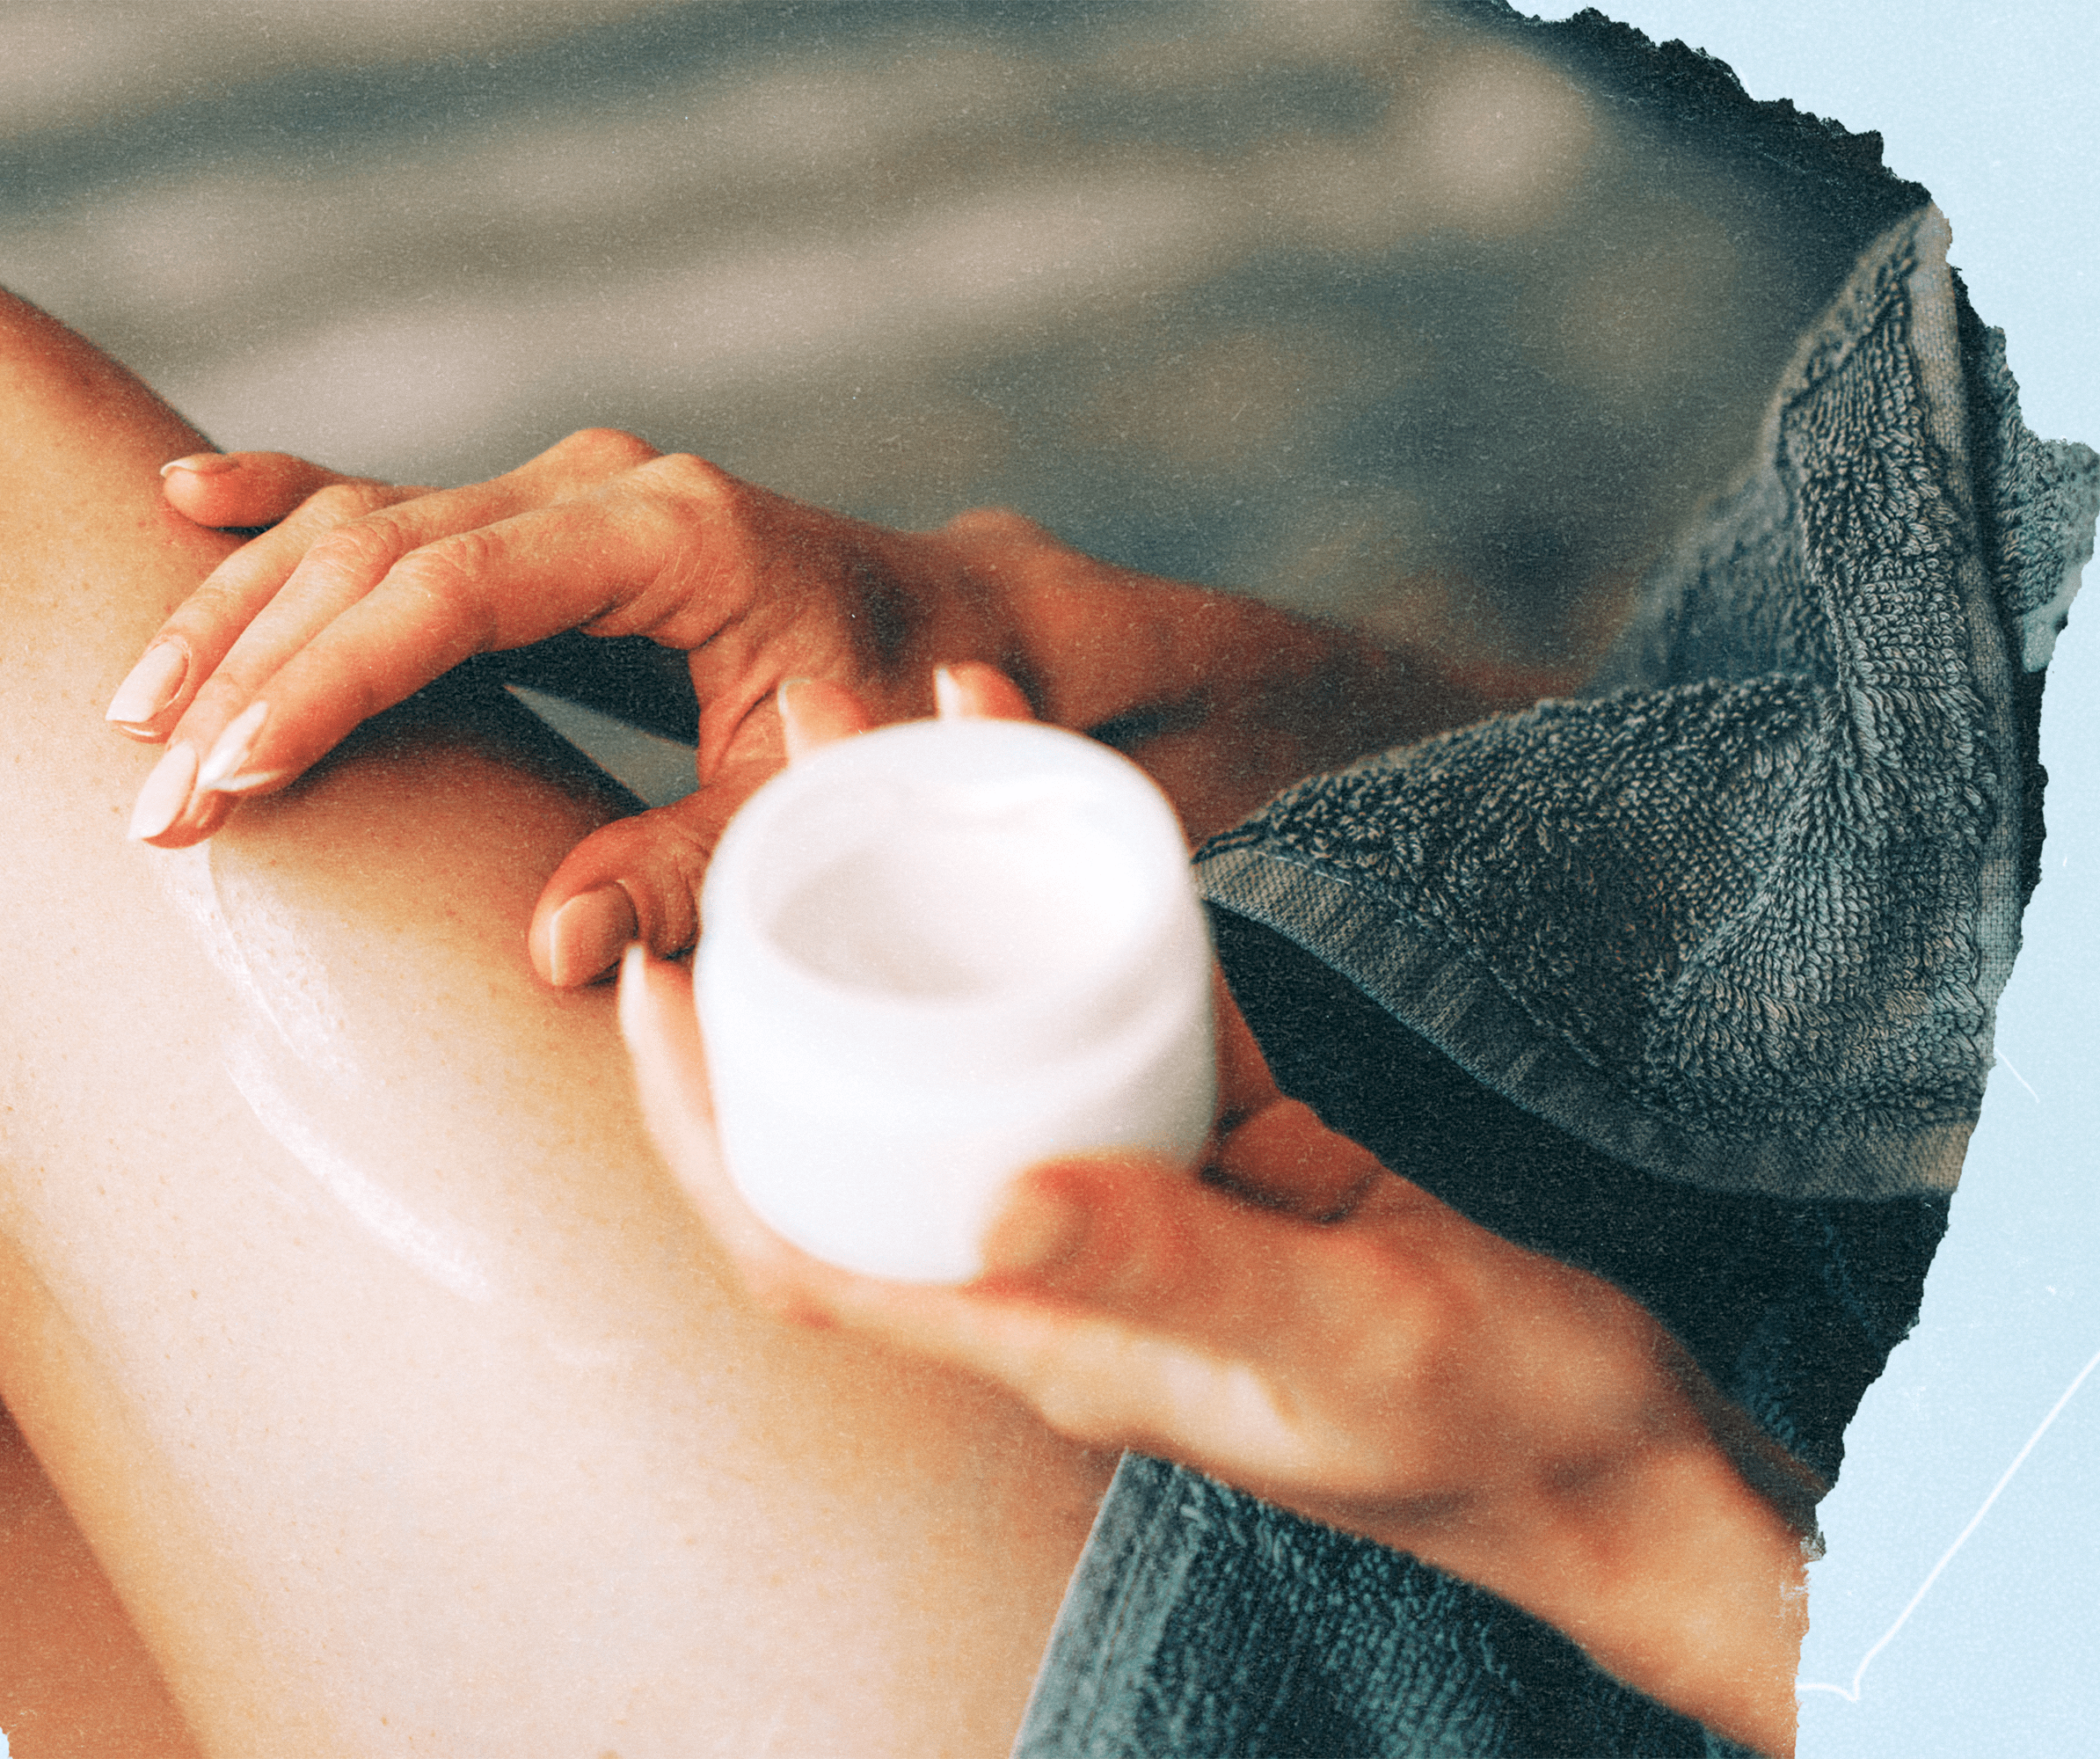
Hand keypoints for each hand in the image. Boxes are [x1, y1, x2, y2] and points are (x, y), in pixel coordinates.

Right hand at [116, 435, 1556, 985]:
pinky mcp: (547, 521)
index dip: (331, 679)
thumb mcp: (815, 804)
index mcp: (672, 535)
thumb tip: (556, 944)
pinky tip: (182, 506)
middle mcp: (607, 485)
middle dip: (254, 673)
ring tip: (139, 719)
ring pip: (363, 525)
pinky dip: (285, 513)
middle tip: (161, 801)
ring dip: (242, 616)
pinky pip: (391, 508)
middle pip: (378, 550)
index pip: (453, 588)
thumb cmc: (907, 712)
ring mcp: (571, 489)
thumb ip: (695, 871)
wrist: (973, 626)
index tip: (238, 773)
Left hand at [617, 668, 1811, 1756]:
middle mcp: (1058, 1266)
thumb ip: (1180, 1265)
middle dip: (795, 951)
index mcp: (1042, 1337)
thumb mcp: (1349, 1340)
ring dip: (927, 890)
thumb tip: (988, 1192)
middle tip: (771, 762)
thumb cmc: (1501, 1428)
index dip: (699, 1123)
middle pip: (865, 1107)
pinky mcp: (1228, 1140)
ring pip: (982, 1030)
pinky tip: (1064, 778)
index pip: (800, 1243)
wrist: (1633, 1457)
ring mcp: (1136, 1196)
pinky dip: (1081, 891)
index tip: (651, 974)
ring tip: (895, 724)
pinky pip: (1119, 999)